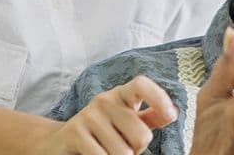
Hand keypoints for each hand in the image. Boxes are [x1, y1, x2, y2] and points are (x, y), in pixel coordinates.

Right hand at [41, 76, 176, 154]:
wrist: (60, 142)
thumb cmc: (102, 133)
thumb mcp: (126, 122)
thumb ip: (150, 117)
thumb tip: (173, 112)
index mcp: (121, 95)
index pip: (141, 85)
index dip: (158, 97)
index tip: (170, 115)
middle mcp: (105, 100)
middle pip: (141, 135)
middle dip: (136, 151)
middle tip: (122, 148)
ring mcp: (88, 115)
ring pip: (123, 153)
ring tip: (106, 152)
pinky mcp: (74, 133)